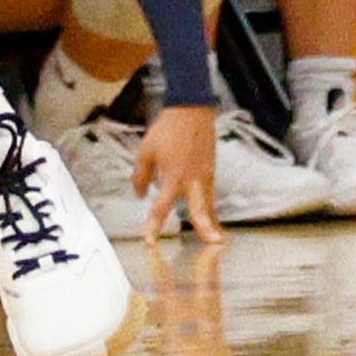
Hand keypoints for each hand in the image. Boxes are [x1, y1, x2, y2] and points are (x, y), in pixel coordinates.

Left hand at [133, 102, 222, 241]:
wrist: (191, 111)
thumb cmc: (168, 129)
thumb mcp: (145, 151)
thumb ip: (140, 176)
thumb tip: (139, 193)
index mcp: (173, 177)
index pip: (161, 207)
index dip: (154, 226)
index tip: (150, 240)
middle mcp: (191, 180)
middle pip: (200, 211)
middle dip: (207, 229)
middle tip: (214, 244)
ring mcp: (204, 176)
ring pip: (209, 204)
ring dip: (211, 222)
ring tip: (217, 240)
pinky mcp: (211, 170)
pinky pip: (210, 194)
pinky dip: (211, 207)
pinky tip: (210, 216)